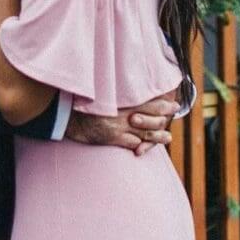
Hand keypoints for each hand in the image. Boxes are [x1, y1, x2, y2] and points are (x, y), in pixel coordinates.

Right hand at [65, 92, 179, 155]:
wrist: (64, 115)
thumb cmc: (80, 102)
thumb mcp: (100, 94)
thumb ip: (114, 93)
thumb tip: (126, 90)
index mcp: (119, 99)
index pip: (145, 99)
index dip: (161, 100)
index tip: (172, 99)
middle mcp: (121, 112)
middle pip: (149, 115)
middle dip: (164, 114)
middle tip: (175, 111)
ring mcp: (117, 126)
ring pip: (144, 132)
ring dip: (158, 135)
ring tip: (168, 137)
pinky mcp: (111, 138)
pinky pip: (131, 143)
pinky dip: (140, 146)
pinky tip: (146, 149)